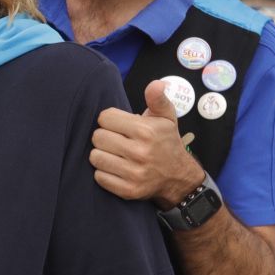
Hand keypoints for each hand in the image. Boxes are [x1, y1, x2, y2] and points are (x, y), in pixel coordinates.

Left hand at [91, 81, 205, 207]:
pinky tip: (116, 168)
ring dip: (102, 154)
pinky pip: (99, 177)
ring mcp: (134, 173)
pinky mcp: (128, 190)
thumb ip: (157, 99)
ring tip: (114, 154)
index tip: (119, 125)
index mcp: (146, 131)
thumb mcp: (166, 118)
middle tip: (116, 140)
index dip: (110, 120)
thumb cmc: (166, 142)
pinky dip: (104, 172)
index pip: (105, 118)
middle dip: (104, 136)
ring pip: (95, 157)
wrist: (178, 177)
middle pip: (97, 137)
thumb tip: (156, 84)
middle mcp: (140, 152)